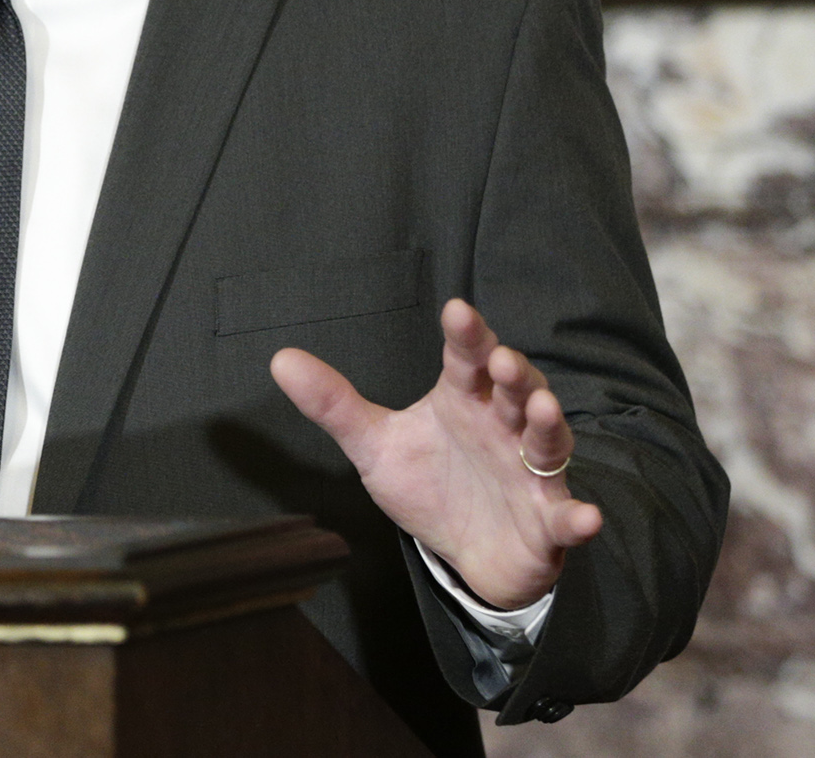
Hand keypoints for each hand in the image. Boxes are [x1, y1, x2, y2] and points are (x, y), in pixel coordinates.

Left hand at [270, 298, 602, 609]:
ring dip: (546, 425)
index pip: (465, 360)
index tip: (456, 311)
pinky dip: (578, 517)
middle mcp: (502, 428)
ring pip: (546, 442)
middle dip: (512, 373)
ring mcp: (530, 473)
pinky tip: (584, 517)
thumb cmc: (430, 486)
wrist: (468, 554)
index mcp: (463, 401)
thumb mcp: (375, 446)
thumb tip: (279, 359)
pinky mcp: (547, 522)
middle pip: (513, 391)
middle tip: (501, 360)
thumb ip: (334, 405)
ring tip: (540, 408)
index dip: (465, 336)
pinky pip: (566, 517)